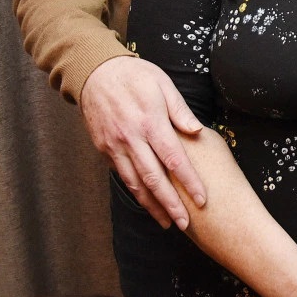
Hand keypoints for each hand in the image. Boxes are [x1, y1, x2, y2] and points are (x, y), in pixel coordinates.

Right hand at [80, 56, 204, 228]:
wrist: (94, 72)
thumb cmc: (135, 75)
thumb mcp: (163, 84)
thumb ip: (180, 110)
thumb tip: (197, 130)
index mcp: (150, 122)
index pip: (173, 158)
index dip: (188, 181)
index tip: (202, 198)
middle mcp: (131, 138)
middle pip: (154, 178)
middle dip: (170, 204)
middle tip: (186, 224)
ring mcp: (115, 145)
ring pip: (134, 183)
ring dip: (151, 205)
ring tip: (167, 222)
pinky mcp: (104, 148)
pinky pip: (121, 174)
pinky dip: (134, 191)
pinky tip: (146, 202)